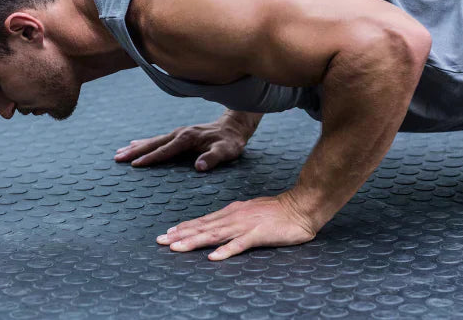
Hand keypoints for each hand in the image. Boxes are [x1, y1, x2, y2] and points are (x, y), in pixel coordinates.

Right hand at [114, 118, 250, 170]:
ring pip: (152, 140)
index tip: (135, 164)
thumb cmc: (230, 142)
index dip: (151, 158)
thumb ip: (213, 158)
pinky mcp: (179, 134)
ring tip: (118, 153)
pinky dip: (144, 142)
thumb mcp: (226, 151)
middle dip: (135, 151)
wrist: (234, 126)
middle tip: (117, 158)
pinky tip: (134, 144)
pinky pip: (157, 139)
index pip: (165, 150)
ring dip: (135, 147)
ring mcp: (178, 132)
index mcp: (187, 138)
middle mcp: (179, 133)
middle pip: (153, 143)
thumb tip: (199, 167)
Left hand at [155, 191, 318, 259]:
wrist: (302, 206)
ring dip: (194, 241)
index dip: (184, 227)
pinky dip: (225, 251)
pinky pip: (239, 245)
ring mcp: (245, 225)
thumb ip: (236, 218)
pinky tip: (213, 257)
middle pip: (203, 227)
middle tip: (160, 241)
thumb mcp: (251, 212)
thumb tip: (220, 225)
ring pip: (214, 235)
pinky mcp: (258, 234)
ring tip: (176, 248)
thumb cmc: (278, 211)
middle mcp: (234, 217)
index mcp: (233, 212)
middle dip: (180, 235)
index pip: (203, 221)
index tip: (167, 233)